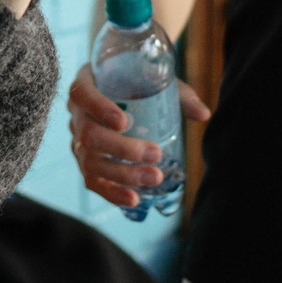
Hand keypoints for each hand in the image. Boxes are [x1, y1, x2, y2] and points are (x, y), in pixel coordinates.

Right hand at [68, 64, 210, 208]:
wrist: (121, 94)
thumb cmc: (138, 85)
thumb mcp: (157, 82)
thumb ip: (180, 96)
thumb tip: (204, 115)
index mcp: (87, 84)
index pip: (83, 94)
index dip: (99, 109)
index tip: (125, 122)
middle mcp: (77, 113)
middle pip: (89, 135)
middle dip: (122, 149)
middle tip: (156, 154)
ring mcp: (77, 140)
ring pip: (90, 162)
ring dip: (122, 174)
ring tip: (154, 178)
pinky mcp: (85, 162)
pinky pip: (93, 181)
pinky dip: (112, 192)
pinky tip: (134, 200)